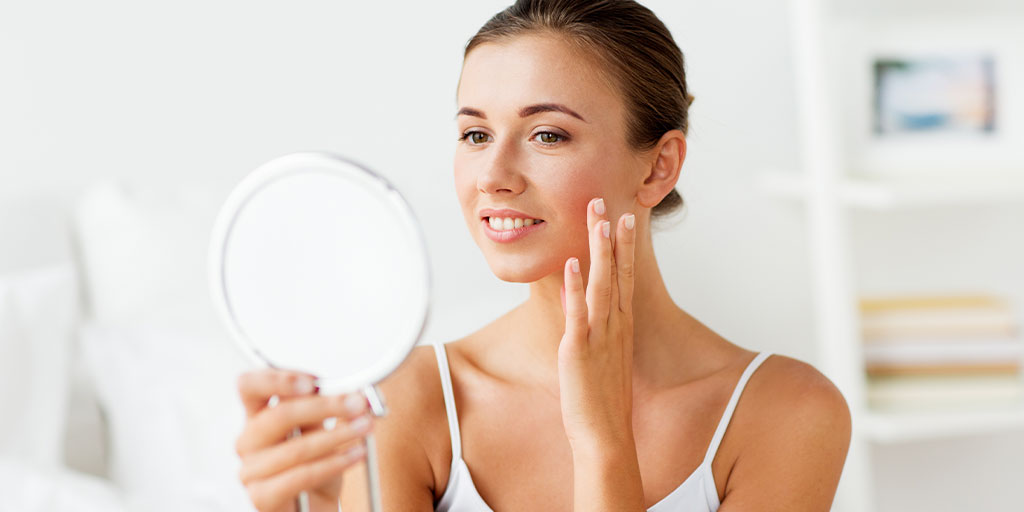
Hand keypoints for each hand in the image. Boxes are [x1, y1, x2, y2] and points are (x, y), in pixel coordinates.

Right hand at [235, 369, 373, 511]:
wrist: (315, 508)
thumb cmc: (316, 468)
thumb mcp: (321, 433)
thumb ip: (325, 411)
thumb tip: (350, 393)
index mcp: (257, 416)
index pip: (250, 386)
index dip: (279, 379)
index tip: (314, 381)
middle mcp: (248, 441)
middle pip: (280, 415)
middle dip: (326, 406)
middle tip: (357, 403)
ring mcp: (251, 470)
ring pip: (296, 447)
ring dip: (338, 435)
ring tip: (365, 427)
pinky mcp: (261, 497)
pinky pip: (301, 476)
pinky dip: (334, 463)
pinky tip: (356, 454)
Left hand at [558, 197, 636, 453]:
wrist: (606, 436)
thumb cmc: (603, 402)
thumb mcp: (606, 361)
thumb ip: (603, 337)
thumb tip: (594, 322)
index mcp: (621, 327)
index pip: (625, 278)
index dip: (623, 246)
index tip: (623, 218)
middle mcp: (615, 326)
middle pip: (616, 271)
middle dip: (610, 235)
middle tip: (605, 202)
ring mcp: (599, 336)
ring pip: (601, 283)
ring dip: (598, 249)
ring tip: (595, 219)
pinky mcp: (580, 350)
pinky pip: (578, 312)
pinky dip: (574, 287)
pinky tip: (570, 263)